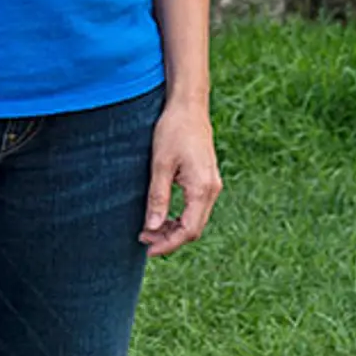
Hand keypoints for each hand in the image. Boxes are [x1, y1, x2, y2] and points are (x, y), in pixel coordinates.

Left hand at [140, 97, 221, 257]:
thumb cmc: (173, 130)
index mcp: (202, 188)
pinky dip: (180, 216)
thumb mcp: (160, 164)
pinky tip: (162, 215)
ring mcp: (211, 185)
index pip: (188, 230)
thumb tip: (152, 228)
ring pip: (195, 219)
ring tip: (149, 229)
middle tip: (143, 239)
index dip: (168, 244)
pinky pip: (196, 208)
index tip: (147, 249)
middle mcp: (212, 190)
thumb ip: (158, 197)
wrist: (189, 106)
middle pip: (194, 229)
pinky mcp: (207, 179)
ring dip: (174, 228)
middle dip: (169, 239)